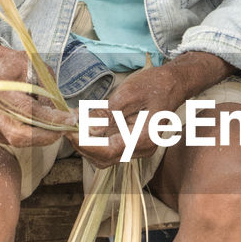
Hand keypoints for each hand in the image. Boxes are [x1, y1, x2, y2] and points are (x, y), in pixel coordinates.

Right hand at [0, 36, 75, 147]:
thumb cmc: (16, 66)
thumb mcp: (35, 67)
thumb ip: (47, 88)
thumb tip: (61, 112)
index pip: (28, 111)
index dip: (51, 118)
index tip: (70, 119)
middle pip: (19, 135)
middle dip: (46, 136)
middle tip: (66, 128)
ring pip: (20, 141)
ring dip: (43, 137)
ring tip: (59, 126)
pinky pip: (18, 140)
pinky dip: (35, 137)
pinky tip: (45, 126)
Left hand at [70, 52, 230, 167]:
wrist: (175, 83)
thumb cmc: (155, 84)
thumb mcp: (129, 93)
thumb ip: (108, 113)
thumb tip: (86, 126)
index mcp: (142, 139)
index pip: (107, 152)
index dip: (84, 144)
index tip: (67, 130)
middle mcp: (141, 149)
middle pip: (104, 158)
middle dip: (82, 145)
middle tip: (66, 126)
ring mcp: (138, 149)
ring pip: (105, 156)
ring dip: (87, 144)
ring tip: (73, 125)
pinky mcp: (133, 143)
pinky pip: (111, 148)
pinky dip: (95, 140)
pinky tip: (86, 125)